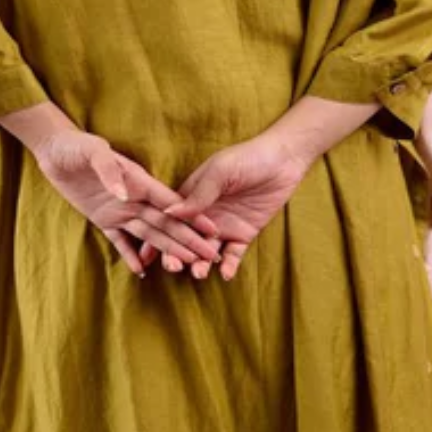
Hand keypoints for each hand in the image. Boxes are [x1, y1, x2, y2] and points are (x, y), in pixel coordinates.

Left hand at [30, 127, 226, 278]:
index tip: (212, 230)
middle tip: (208, 256)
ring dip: (168, 249)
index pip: (170, 203)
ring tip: (187, 264)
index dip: (191, 217)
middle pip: (166, 223)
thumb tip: (125, 196)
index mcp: (138, 181)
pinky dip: (130, 256)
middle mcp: (134, 198)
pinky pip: (119, 241)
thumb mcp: (93, 151)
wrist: (55, 149)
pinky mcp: (102, 219)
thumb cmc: (77, 146)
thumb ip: (110, 171)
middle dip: (188, 239)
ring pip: (149, 234)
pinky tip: (142, 270)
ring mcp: (120, 210)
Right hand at [157, 131, 313, 280]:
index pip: (170, 221)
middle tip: (174, 267)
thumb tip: (169, 212)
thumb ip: (198, 194)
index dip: (157, 237)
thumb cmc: (247, 158)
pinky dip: (228, 266)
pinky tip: (225, 273)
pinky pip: (233, 255)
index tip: (147, 255)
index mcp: (192, 197)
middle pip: (185, 240)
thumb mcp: (219, 171)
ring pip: (206, 252)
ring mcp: (224, 226)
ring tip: (199, 273)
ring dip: (200, 264)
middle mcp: (204, 215)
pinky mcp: (244, 234)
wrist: (284, 160)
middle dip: (176, 255)